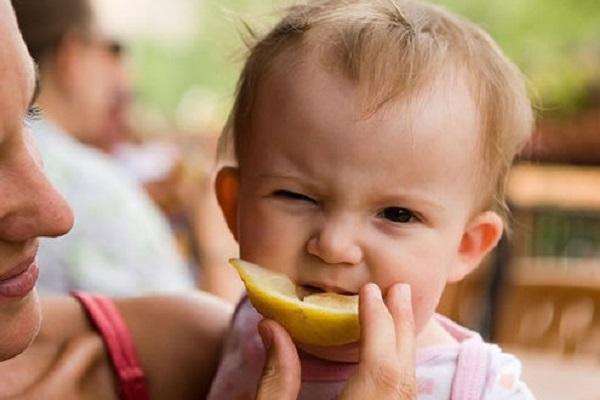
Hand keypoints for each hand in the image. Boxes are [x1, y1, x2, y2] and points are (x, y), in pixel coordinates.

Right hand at [255, 282, 416, 398]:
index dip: (379, 327)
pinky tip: (390, 349)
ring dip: (402, 348)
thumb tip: (271, 325)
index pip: (380, 370)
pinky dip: (397, 369)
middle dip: (401, 330)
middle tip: (398, 290)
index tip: (370, 291)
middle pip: (401, 378)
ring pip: (406, 388)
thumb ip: (274, 380)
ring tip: (395, 312)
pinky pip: (400, 397)